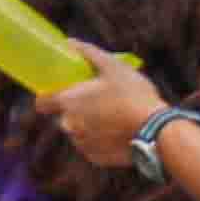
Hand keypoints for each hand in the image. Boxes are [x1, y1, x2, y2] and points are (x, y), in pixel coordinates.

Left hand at [37, 44, 167, 166]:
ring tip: (114, 116)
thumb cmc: (134, 95)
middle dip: (77, 109)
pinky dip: (101, 139)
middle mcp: (69, 125)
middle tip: (99, 101)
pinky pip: (92, 146)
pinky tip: (119, 131)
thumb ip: (88, 53)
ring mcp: (82, 144)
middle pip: (64, 116)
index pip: (42, 102)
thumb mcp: (113, 67)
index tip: (60, 92)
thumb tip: (70, 42)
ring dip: (89, 125)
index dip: (48, 96)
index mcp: (68, 102)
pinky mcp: (96, 158)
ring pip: (79, 131)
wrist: (157, 131)